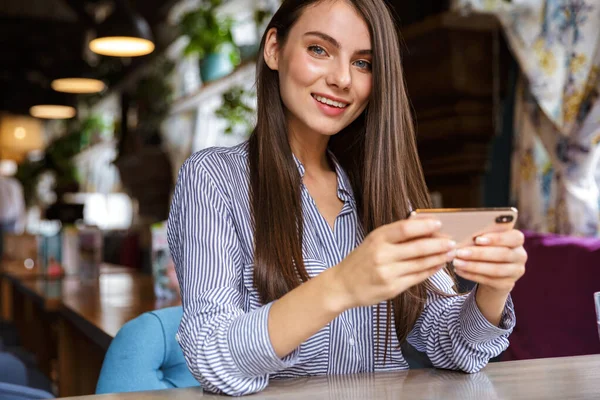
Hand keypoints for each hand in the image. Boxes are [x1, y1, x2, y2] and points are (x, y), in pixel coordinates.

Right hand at [330, 218, 456, 310]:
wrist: (342, 285)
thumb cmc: (361, 260)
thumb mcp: (373, 241)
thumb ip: (395, 235)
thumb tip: (423, 226)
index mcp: (377, 238)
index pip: (405, 228)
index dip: (424, 226)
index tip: (439, 224)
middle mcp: (382, 255)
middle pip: (418, 247)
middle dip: (439, 244)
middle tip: (452, 242)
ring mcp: (387, 273)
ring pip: (421, 264)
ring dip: (439, 258)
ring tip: (450, 253)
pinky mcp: (392, 288)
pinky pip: (417, 278)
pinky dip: (431, 270)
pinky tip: (438, 265)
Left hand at [452, 229, 526, 295]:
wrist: (493, 272)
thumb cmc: (487, 248)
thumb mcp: (488, 241)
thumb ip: (482, 236)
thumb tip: (464, 233)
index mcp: (517, 240)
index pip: (514, 238)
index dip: (497, 238)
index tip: (477, 239)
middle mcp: (520, 256)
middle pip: (503, 254)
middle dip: (479, 253)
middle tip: (460, 252)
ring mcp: (516, 271)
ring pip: (496, 270)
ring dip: (473, 266)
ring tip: (457, 262)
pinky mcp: (507, 284)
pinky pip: (489, 280)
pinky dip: (472, 275)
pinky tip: (459, 270)